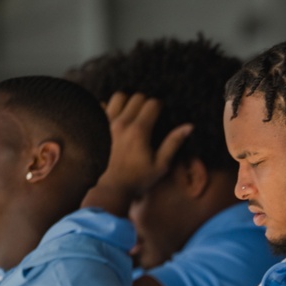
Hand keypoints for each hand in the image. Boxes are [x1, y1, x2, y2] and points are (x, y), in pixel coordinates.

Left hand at [83, 92, 192, 217]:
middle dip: (146, 102)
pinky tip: (116, 118)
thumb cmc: (138, 179)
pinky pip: (101, 106)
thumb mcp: (161, 165)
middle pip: (137, 97)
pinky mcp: (97, 127)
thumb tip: (189, 126)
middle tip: (149, 114)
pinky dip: (110, 108)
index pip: (152, 103)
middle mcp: (122, 123)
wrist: (110, 188)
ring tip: (133, 112)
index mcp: (139, 131)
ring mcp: (106, 123)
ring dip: (128, 101)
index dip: (160, 106)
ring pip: (119, 97)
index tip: (161, 113)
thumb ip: (173, 143)